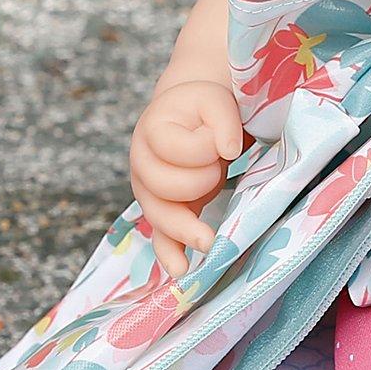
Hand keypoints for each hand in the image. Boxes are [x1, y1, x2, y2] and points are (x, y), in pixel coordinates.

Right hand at [129, 79, 246, 278]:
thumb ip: (221, 118)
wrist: (192, 117)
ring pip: (160, 216)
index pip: (177, 148)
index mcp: (153, 130)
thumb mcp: (216, 99)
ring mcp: (150, 191)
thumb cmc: (204, 109)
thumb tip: (227, 150)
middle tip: (221, 169)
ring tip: (210, 244)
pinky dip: (171, 253)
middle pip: (164, 186)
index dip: (207, 146)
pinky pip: (161, 237)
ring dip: (185, 229)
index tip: (225, 140)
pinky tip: (182, 269)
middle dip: (201, 181)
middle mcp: (143, 163)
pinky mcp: (165, 211)